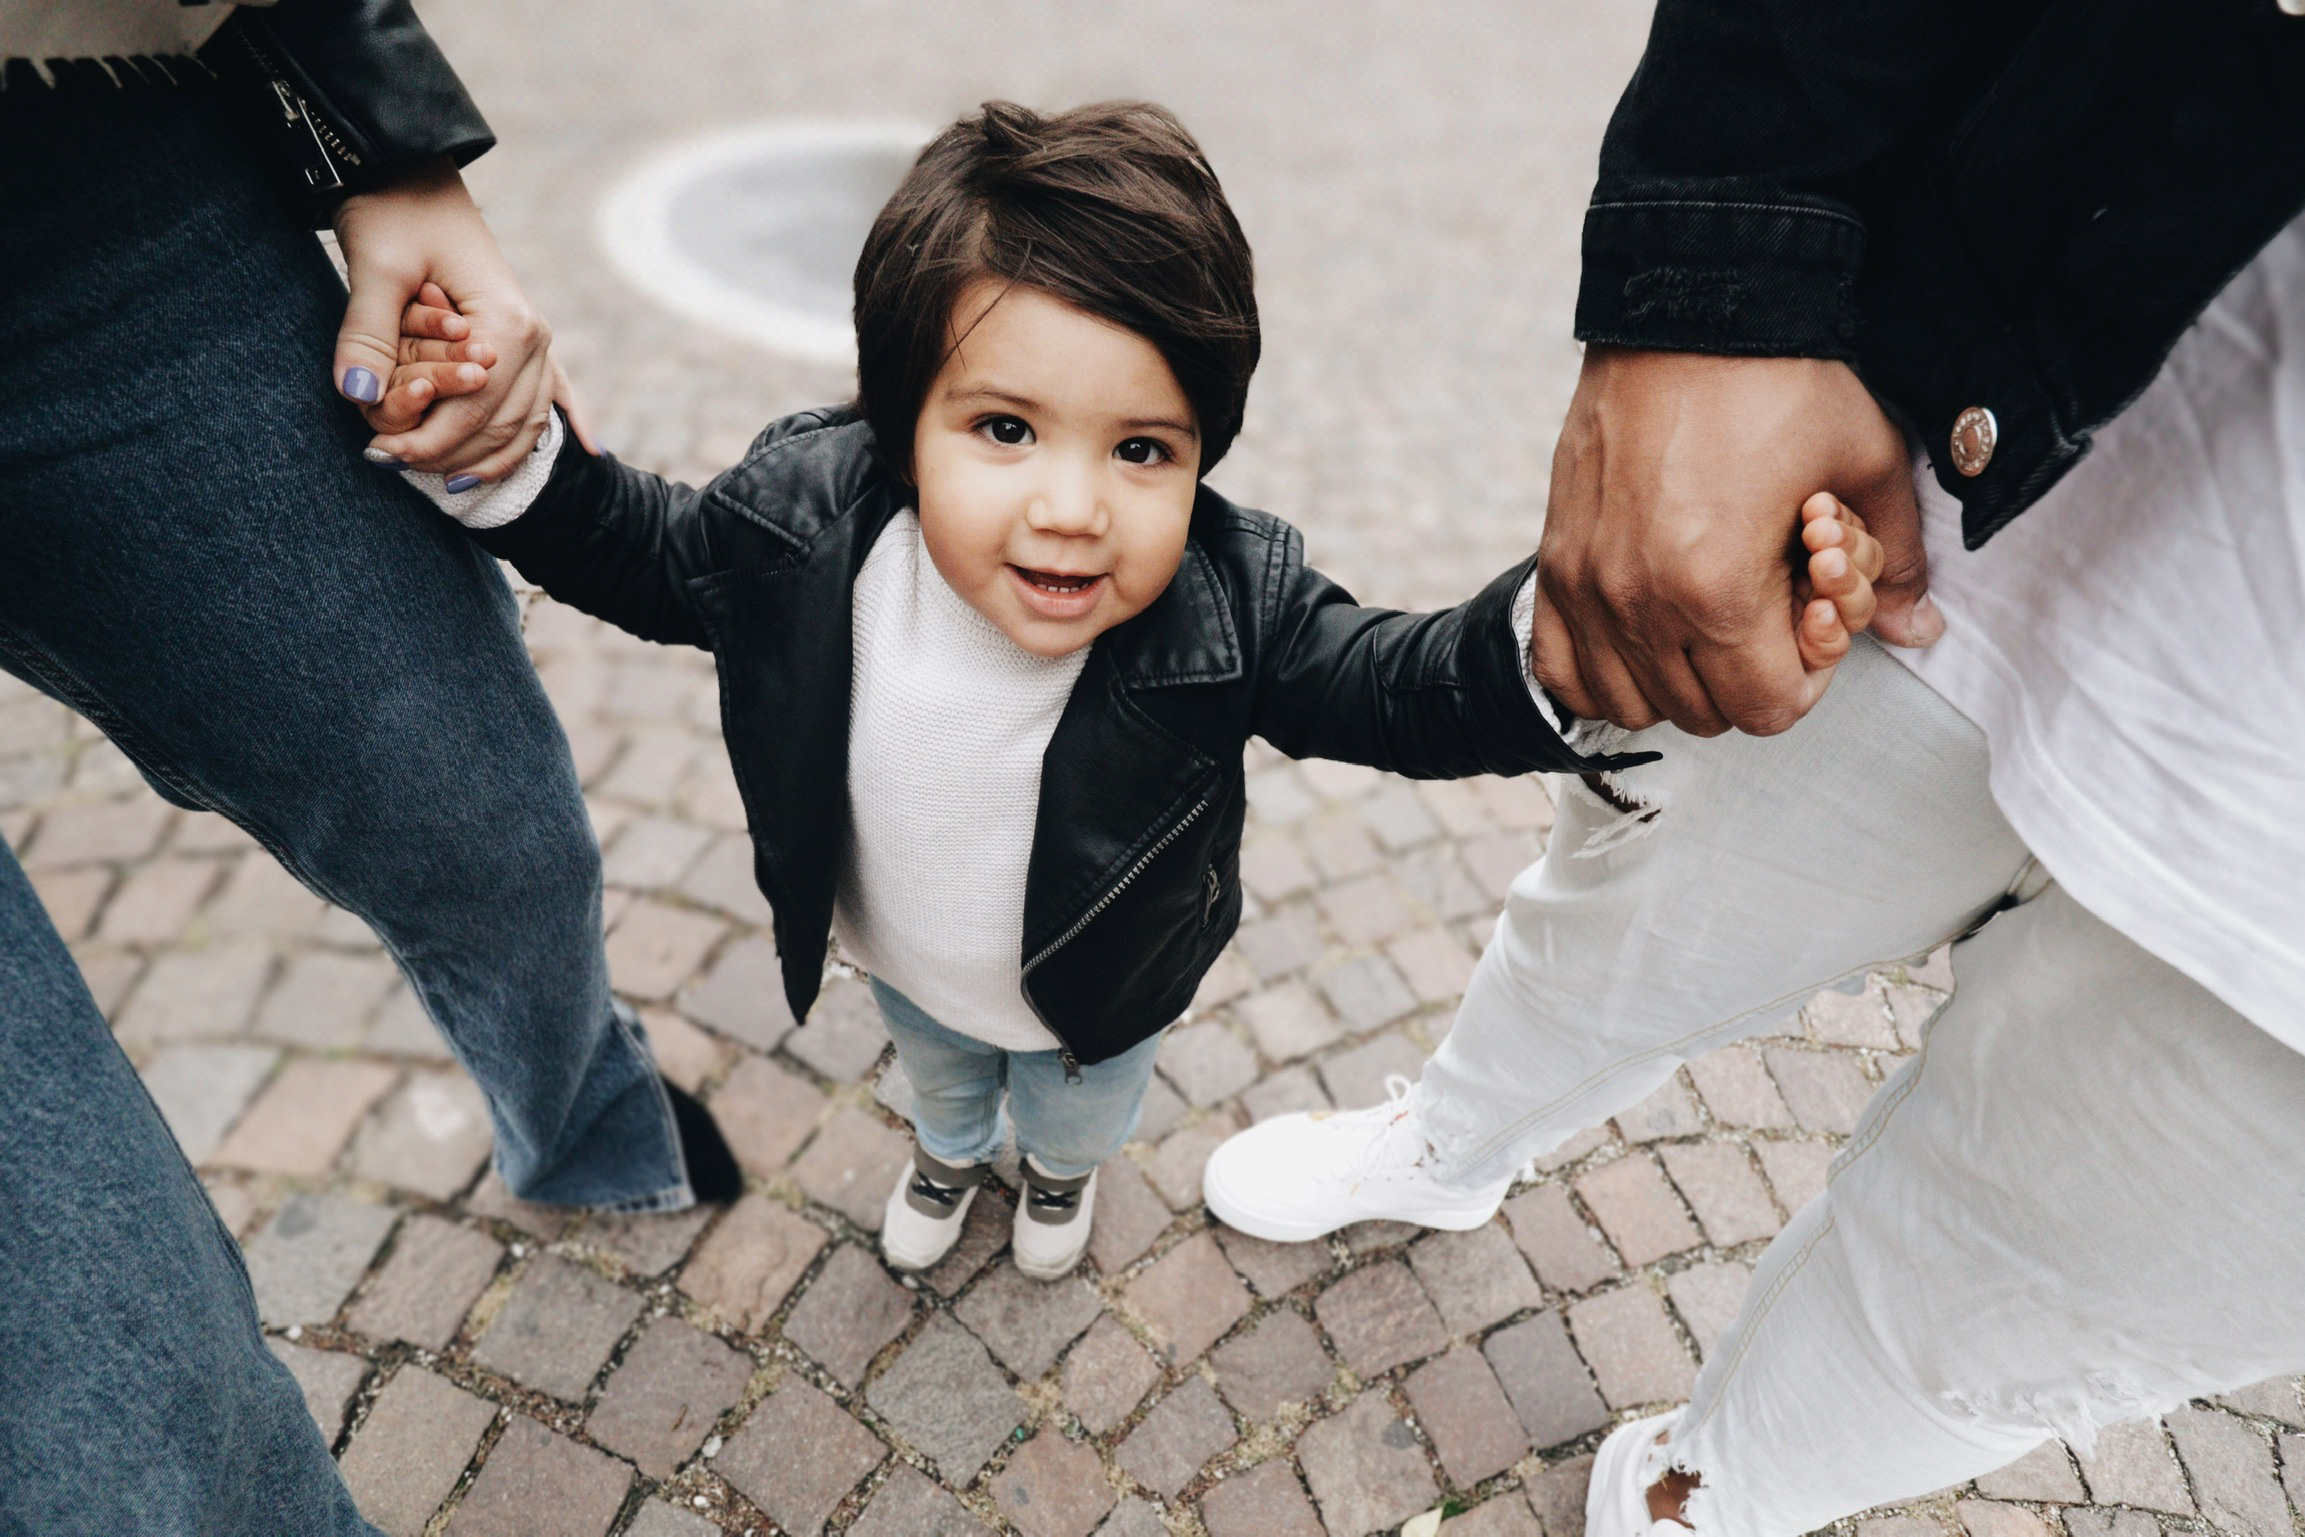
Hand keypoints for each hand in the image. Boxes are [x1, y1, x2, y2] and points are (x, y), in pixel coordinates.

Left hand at [331, 159, 583, 479]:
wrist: (409, 170)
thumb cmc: (393, 211)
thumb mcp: (374, 267)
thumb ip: (368, 334)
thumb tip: (359, 394)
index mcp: (507, 323)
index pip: (473, 410)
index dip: (427, 441)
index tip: (378, 455)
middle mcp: (535, 337)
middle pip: (500, 425)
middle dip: (447, 454)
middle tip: (392, 467)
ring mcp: (537, 337)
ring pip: (524, 422)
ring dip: (488, 457)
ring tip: (441, 481)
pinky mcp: (525, 333)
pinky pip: (555, 391)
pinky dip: (568, 422)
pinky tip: (589, 452)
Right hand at [1530, 347, 1941, 736]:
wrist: (1689, 304)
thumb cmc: (1776, 379)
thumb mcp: (1865, 463)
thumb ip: (1895, 564)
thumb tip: (1918, 631)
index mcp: (1717, 591)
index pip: (1765, 710)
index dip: (1806, 678)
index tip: (1811, 622)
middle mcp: (1638, 601)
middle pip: (1700, 713)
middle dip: (1745, 677)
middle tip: (1765, 613)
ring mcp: (1586, 586)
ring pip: (1631, 703)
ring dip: (1677, 681)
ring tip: (1706, 620)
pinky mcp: (1554, 561)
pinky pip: (1562, 668)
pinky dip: (1602, 670)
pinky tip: (1641, 630)